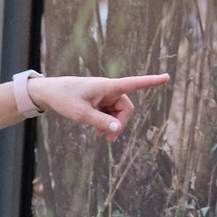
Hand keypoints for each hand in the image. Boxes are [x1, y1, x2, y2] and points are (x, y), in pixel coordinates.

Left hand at [34, 72, 170, 139]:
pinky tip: (97, 132)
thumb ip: (101, 122)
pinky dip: (105, 123)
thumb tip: (118, 130)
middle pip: (126, 108)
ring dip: (112, 125)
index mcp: (108, 87)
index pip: (135, 83)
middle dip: (120, 124)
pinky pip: (109, 114)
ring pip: (117, 113)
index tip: (167, 77)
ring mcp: (104, 96)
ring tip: (99, 137)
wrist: (49, 93)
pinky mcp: (99, 101)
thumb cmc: (64, 99)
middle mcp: (109, 90)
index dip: (152, 81)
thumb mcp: (81, 114)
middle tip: (108, 140)